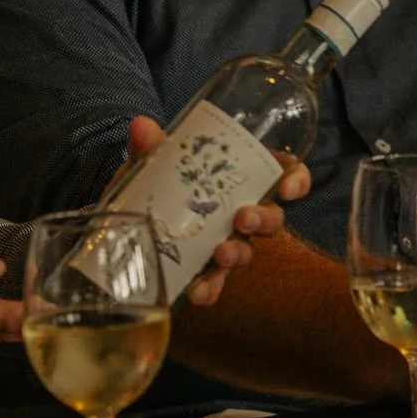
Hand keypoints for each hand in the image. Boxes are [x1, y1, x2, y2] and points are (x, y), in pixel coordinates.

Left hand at [124, 116, 311, 307]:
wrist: (122, 219)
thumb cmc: (150, 183)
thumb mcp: (150, 163)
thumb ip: (149, 147)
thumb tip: (142, 126)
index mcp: (235, 177)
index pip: (280, 173)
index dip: (294, 179)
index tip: (287, 188)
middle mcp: (237, 211)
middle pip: (271, 218)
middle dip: (264, 219)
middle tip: (243, 218)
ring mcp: (222, 242)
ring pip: (246, 251)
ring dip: (239, 253)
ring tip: (221, 254)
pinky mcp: (201, 269)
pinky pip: (215, 283)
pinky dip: (209, 288)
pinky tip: (197, 291)